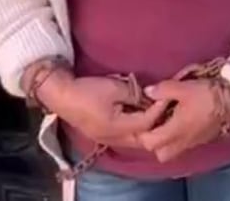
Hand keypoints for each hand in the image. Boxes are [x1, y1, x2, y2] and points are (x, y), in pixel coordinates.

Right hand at [38, 70, 168, 149]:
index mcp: (116, 128)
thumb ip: (135, 95)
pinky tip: (141, 120)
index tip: (167, 97)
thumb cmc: (87, 90)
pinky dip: (136, 131)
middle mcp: (113, 139)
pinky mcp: (103, 137)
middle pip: (143, 140)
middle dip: (157, 127)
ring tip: (157, 116)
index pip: (147, 123)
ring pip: (135, 142)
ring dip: (147, 131)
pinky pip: (126, 139)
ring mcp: (107, 141)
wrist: (61, 95)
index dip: (159, 109)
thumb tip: (150, 98)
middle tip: (167, 112)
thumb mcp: (115, 88)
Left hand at [138, 79, 229, 162]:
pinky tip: (180, 123)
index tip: (144, 117)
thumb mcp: (182, 88)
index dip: (142, 132)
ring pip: (173, 151)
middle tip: (153, 124)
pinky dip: (178, 138)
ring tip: (166, 124)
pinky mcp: (202, 139)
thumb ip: (162, 90)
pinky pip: (184, 145)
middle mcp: (182, 142)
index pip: (149, 142)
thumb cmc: (206, 95)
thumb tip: (147, 92)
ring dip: (166, 141)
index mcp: (175, 131)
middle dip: (154, 142)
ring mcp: (193, 143)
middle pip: (160, 154)